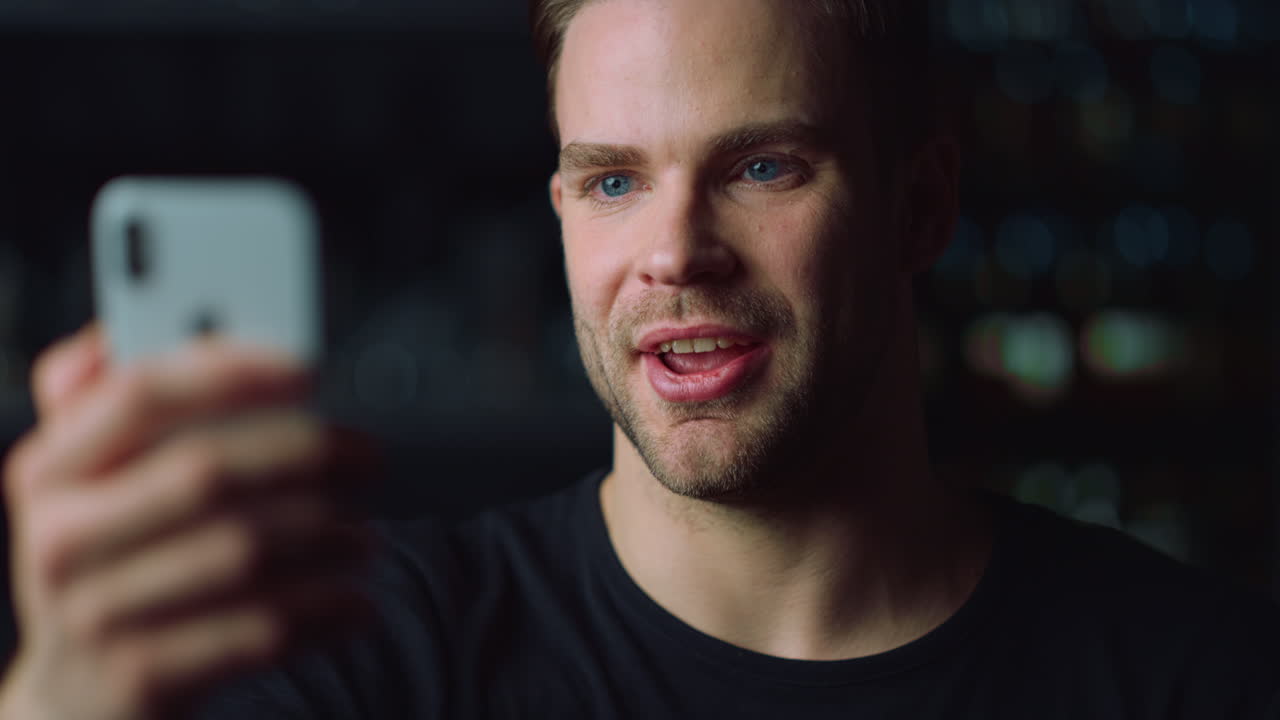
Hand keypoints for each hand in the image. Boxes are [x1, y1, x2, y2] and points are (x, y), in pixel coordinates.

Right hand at [0, 325, 374, 719]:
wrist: (74, 704)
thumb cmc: (102, 565)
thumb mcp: (79, 484)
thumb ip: (101, 403)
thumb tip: (127, 326)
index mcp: (45, 472)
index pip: (137, 396)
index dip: (228, 370)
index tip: (307, 364)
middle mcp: (58, 540)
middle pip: (205, 472)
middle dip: (305, 454)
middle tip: (367, 455)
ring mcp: (96, 615)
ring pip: (244, 552)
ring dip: (328, 537)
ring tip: (364, 536)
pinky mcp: (145, 677)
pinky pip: (260, 630)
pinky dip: (325, 609)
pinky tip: (356, 601)